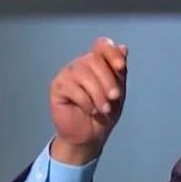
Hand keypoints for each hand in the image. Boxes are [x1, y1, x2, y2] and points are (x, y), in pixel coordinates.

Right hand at [50, 37, 127, 164]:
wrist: (91, 136)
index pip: (102, 45)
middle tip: (115, 98)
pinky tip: (90, 110)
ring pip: (83, 74)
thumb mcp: (118, 92)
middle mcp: (81, 64)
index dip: (111, 53)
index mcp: (98, 63)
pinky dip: (86, 102)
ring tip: (104, 109)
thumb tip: (123, 48)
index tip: (121, 67)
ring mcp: (68, 74)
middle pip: (94, 60)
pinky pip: (73, 88)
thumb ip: (119, 71)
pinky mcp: (57, 86)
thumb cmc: (104, 113)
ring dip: (98, 94)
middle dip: (108, 80)